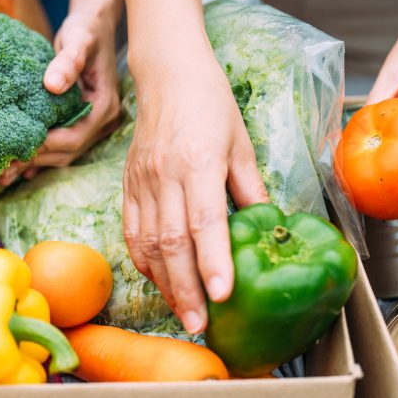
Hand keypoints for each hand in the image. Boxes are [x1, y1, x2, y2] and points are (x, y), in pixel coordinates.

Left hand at [0, 11, 121, 184]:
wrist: (94, 25)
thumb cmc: (87, 29)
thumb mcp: (78, 39)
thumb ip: (69, 60)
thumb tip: (53, 84)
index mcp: (105, 105)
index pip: (76, 137)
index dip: (48, 146)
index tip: (19, 148)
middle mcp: (102, 120)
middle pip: (69, 151)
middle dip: (36, 161)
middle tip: (2, 171)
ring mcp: (92, 123)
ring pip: (64, 153)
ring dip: (36, 162)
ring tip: (4, 173)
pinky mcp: (80, 120)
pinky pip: (61, 144)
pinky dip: (41, 155)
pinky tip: (19, 164)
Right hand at [122, 55, 268, 333]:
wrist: (167, 73)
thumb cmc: (211, 103)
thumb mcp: (241, 142)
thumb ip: (250, 188)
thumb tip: (269, 226)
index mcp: (198, 161)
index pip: (204, 220)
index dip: (213, 261)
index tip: (223, 296)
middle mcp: (165, 174)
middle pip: (170, 242)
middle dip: (185, 288)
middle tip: (200, 324)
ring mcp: (142, 180)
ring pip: (146, 243)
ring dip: (164, 283)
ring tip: (182, 313)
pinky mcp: (128, 184)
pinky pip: (131, 230)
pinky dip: (144, 261)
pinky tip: (160, 281)